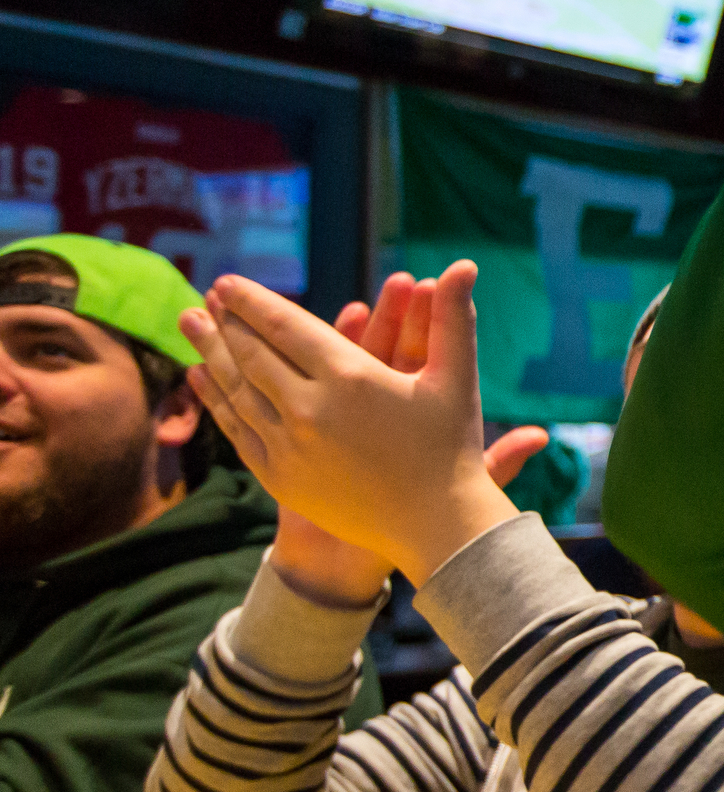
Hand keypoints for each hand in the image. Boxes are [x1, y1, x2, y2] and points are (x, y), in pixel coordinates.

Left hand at [181, 261, 523, 585]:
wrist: (436, 527)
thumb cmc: (452, 448)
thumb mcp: (455, 379)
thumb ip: (451, 318)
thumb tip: (464, 264)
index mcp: (351, 377)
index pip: (286, 327)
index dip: (253, 302)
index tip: (227, 282)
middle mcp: (310, 408)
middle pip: (253, 355)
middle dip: (224, 322)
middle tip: (204, 299)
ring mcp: (290, 446)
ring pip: (237, 390)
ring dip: (210, 354)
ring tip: (190, 325)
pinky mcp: (281, 478)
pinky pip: (238, 430)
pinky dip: (216, 400)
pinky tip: (202, 378)